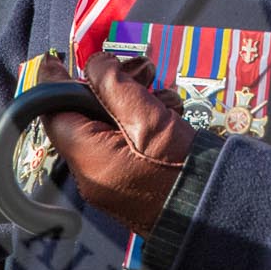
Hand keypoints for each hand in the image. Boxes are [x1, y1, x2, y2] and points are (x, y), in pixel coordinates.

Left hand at [33, 52, 191, 236]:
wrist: (216, 208)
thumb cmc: (184, 171)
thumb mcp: (150, 119)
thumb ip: (115, 85)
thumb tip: (95, 64)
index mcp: (89, 159)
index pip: (55, 112)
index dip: (56, 82)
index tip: (56, 61)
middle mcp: (92, 172)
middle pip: (84, 115)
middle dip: (109, 86)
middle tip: (140, 70)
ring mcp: (110, 178)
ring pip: (107, 126)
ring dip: (133, 102)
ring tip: (163, 96)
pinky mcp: (129, 179)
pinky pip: (122, 143)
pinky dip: (142, 123)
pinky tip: (168, 115)